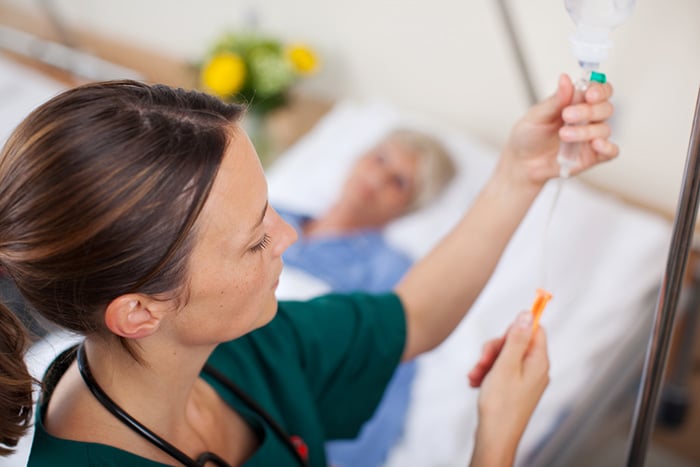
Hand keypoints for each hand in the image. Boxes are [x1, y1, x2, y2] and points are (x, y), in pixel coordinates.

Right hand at [469, 311, 549, 466]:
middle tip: (482, 362)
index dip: (515, 329)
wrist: (495, 437)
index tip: (500, 338)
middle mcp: (536, 369)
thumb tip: (528, 314)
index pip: (534, 329)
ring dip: (486, 362)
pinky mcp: (516, 388)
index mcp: (538, 361)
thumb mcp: (506, 365)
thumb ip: (517, 338)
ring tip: (475, 376)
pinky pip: (501, 371)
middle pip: (515, 342)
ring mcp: (526, 379)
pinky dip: (488, 373)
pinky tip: (476, 382)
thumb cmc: (501, 404)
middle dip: (494, 349)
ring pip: (505, 356)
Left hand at [500, 74, 617, 185]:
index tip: (589, 94)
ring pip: (604, 129)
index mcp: (576, 103)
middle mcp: (587, 119)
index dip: (599, 90)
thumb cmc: (529, 136)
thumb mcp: (538, 115)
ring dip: (586, 131)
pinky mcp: (592, 156)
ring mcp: (590, 137)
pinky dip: (608, 147)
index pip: (599, 91)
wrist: (521, 162)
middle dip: (588, 111)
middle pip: (605, 108)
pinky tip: (595, 144)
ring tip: (564, 134)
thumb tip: (565, 79)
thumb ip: (555, 100)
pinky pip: (611, 152)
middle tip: (567, 115)